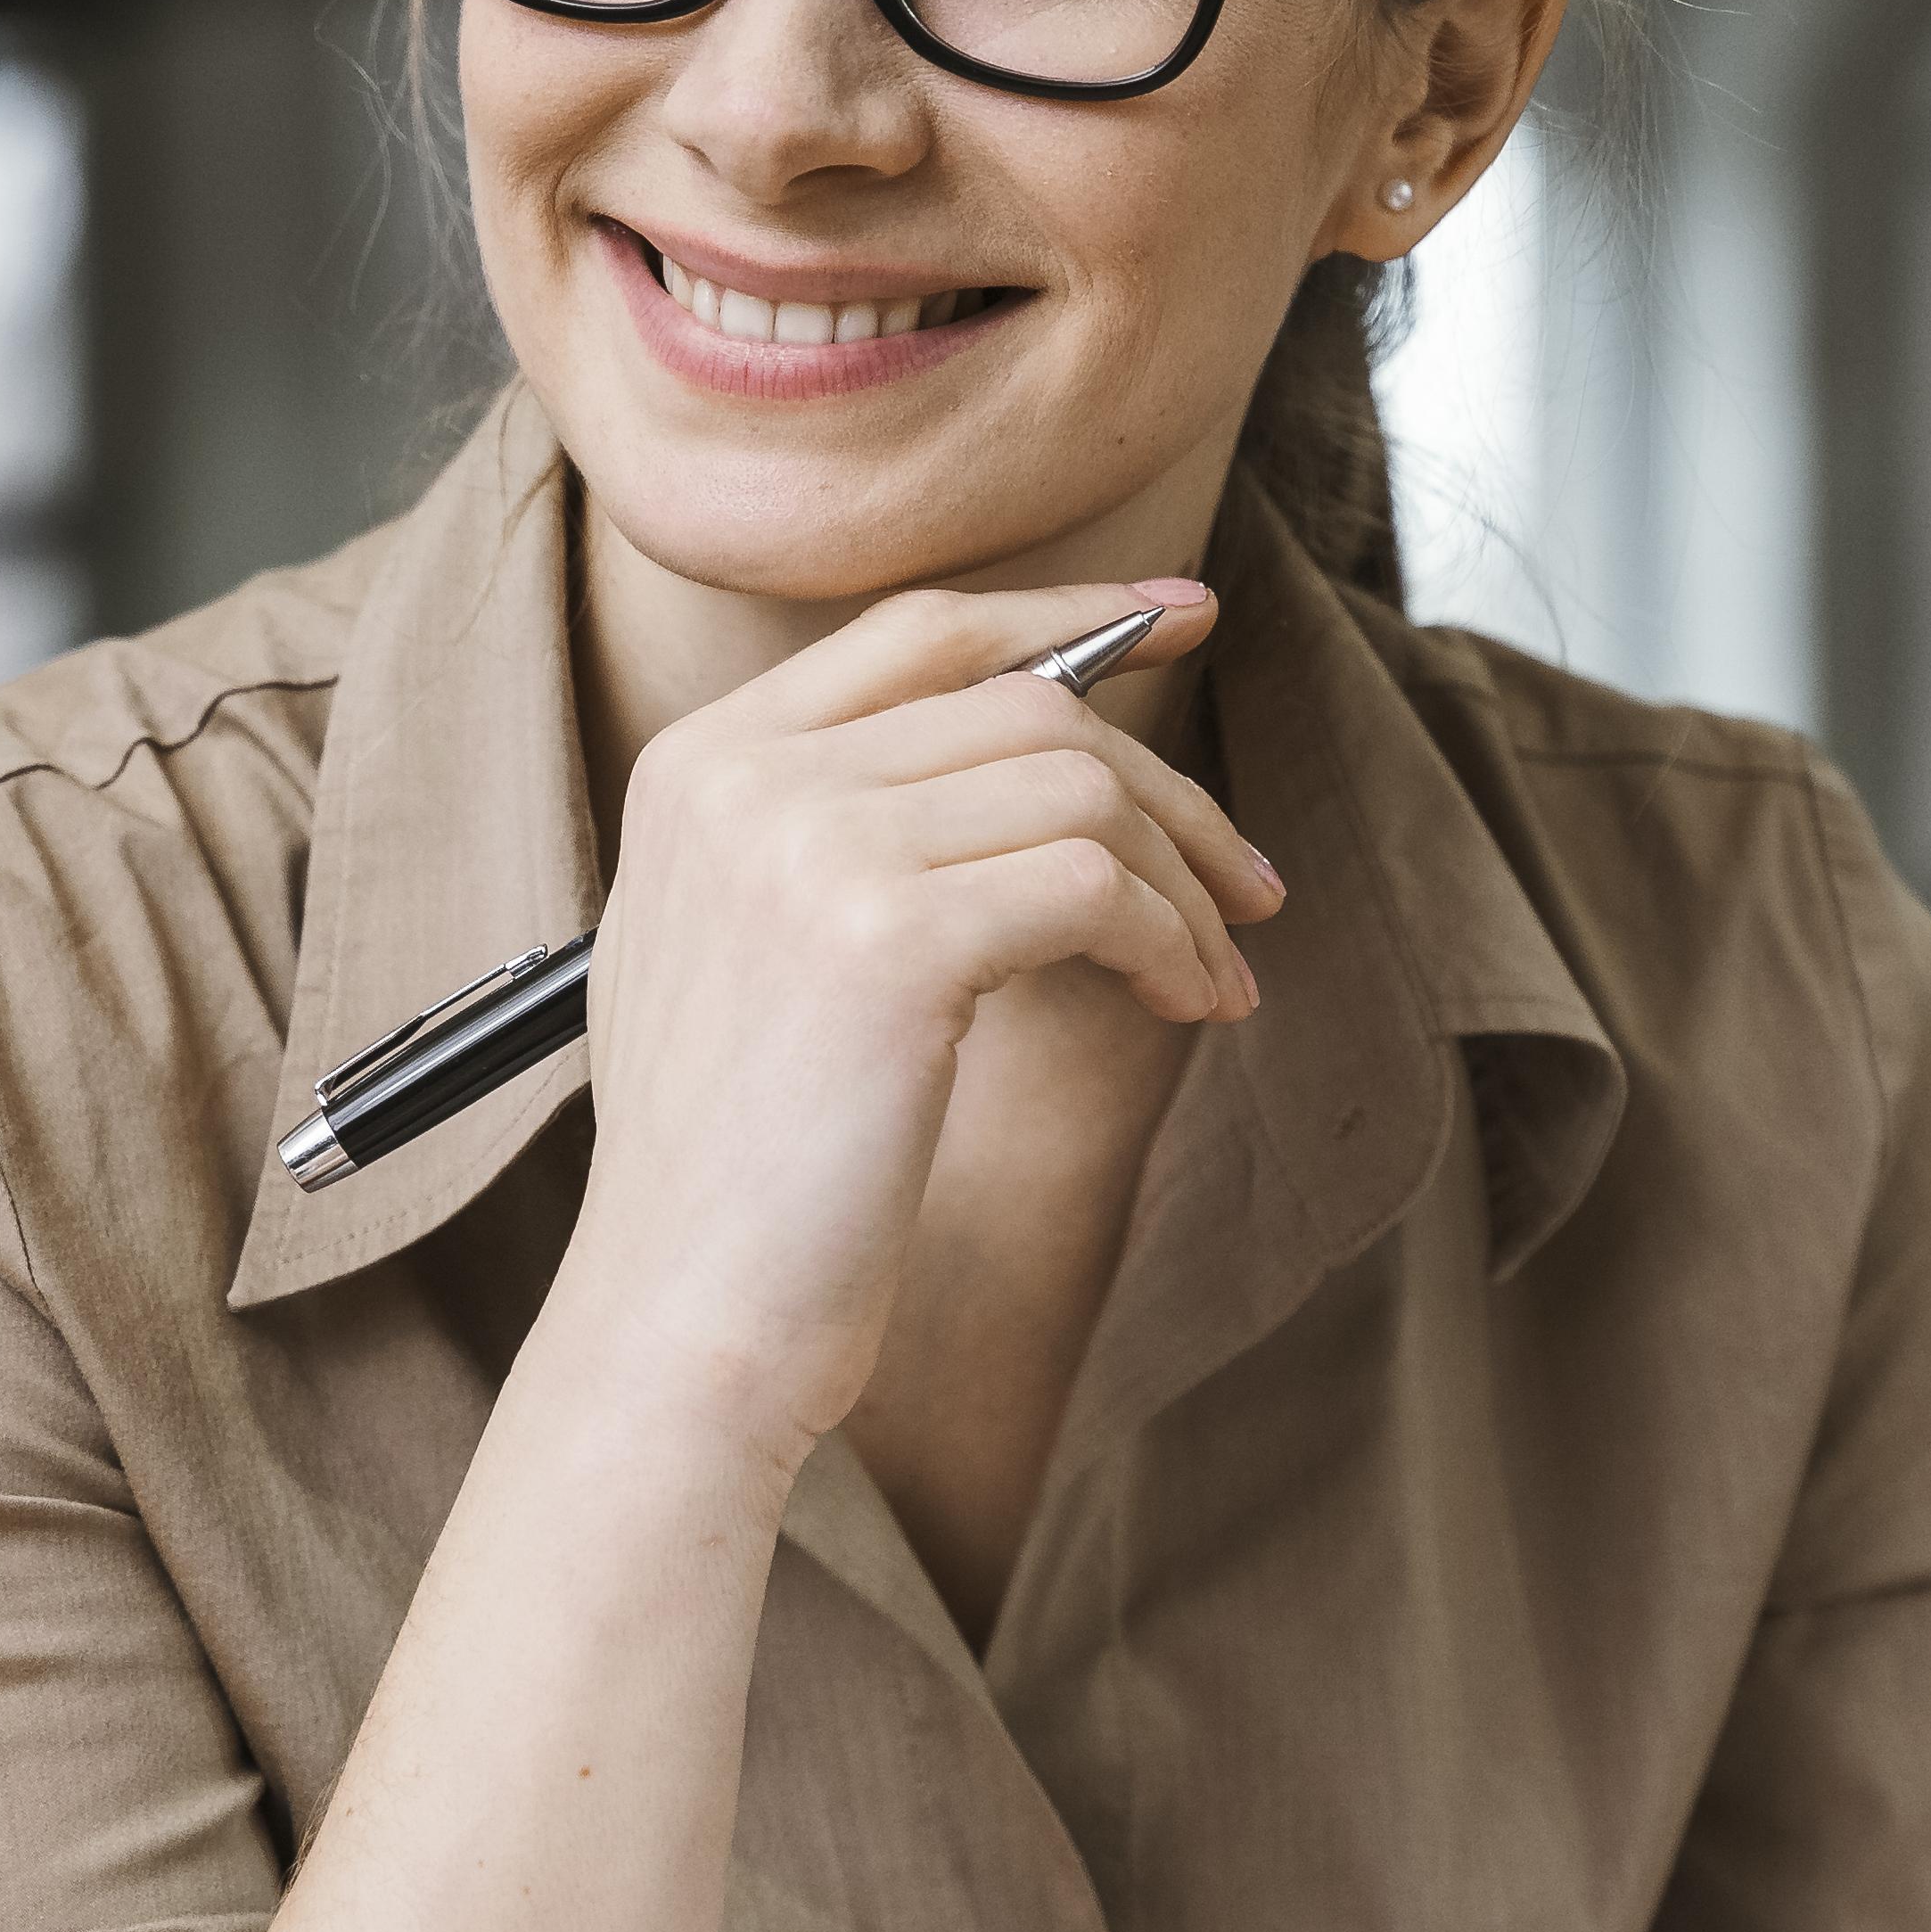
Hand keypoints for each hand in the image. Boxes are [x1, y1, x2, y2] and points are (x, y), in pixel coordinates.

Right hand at [550, 578, 1278, 1471]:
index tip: (1182, 616)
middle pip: (1028, 707)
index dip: (1069, 615)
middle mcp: (745, 779)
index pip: (921, 630)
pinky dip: (1167, 943)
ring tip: (1211, 978)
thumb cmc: (736, 1170)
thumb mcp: (745, 947)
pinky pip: (1091, 888)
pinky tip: (1184, 1008)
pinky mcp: (889, 942)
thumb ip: (836, 828)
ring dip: (1181, 885)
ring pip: (1080, 789)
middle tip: (1245, 888)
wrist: (684, 1316)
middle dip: (1167, 792)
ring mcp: (810, 848)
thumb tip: (1038, 754)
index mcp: (700, 764)